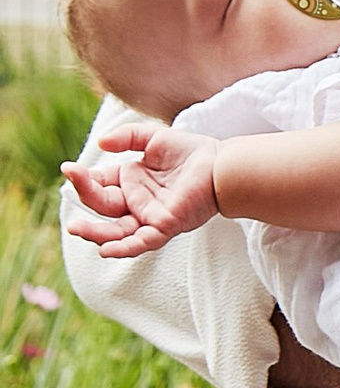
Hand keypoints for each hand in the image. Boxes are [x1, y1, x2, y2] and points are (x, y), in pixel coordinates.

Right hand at [61, 121, 222, 257]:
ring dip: (95, 232)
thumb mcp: (153, 138)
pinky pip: (142, 241)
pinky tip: (105, 250)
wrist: (221, 165)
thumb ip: (127, 137)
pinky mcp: (165, 226)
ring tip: (75, 229)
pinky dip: (124, 248)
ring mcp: (149, 216)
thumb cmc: (190, 152)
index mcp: (129, 181)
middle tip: (71, 183)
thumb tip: (100, 142)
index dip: (84, 179)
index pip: (99, 184)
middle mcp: (136, 201)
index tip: (70, 169)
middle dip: (86, 197)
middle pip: (104, 206)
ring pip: (117, 230)